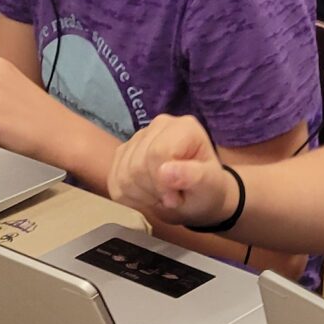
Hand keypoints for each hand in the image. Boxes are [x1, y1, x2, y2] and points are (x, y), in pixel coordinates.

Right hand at [108, 113, 232, 226]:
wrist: (196, 196)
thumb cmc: (207, 189)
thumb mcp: (209, 186)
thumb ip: (193, 176)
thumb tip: (165, 171)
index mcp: (183, 127)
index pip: (156, 154)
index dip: (162, 183)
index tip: (176, 197)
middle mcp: (159, 125)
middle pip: (137, 165)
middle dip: (152, 190)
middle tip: (170, 197)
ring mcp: (138, 137)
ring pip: (123, 174)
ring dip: (141, 195)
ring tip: (160, 195)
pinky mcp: (123, 153)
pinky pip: (113, 180)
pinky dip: (129, 196)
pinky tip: (147, 194)